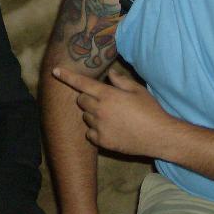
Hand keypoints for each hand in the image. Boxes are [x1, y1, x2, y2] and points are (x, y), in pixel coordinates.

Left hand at [53, 66, 176, 156]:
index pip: (81, 83)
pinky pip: (90, 133)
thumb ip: (120, 81)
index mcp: (107, 95)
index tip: (55, 71)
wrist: (159, 136)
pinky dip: (96, 130)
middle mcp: (99, 110)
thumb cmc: (150, 110)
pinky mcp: (102, 142)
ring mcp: (99, 127)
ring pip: (86, 117)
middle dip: (87, 98)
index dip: (67, 76)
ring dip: (92, 114)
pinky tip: (110, 129)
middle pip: (81, 100)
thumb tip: (109, 73)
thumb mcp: (137, 90)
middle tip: (103, 101)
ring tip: (111, 117)